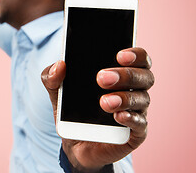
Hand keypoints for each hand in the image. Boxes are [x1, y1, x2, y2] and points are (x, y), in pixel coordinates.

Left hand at [41, 47, 153, 172]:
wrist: (74, 141)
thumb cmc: (73, 109)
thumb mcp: (57, 91)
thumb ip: (52, 76)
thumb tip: (59, 65)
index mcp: (120, 72)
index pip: (138, 57)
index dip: (134, 54)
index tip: (119, 54)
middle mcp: (134, 89)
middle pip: (144, 76)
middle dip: (125, 75)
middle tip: (101, 78)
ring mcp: (137, 111)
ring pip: (142, 99)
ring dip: (124, 98)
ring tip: (104, 102)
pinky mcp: (136, 133)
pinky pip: (140, 124)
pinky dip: (130, 118)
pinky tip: (118, 116)